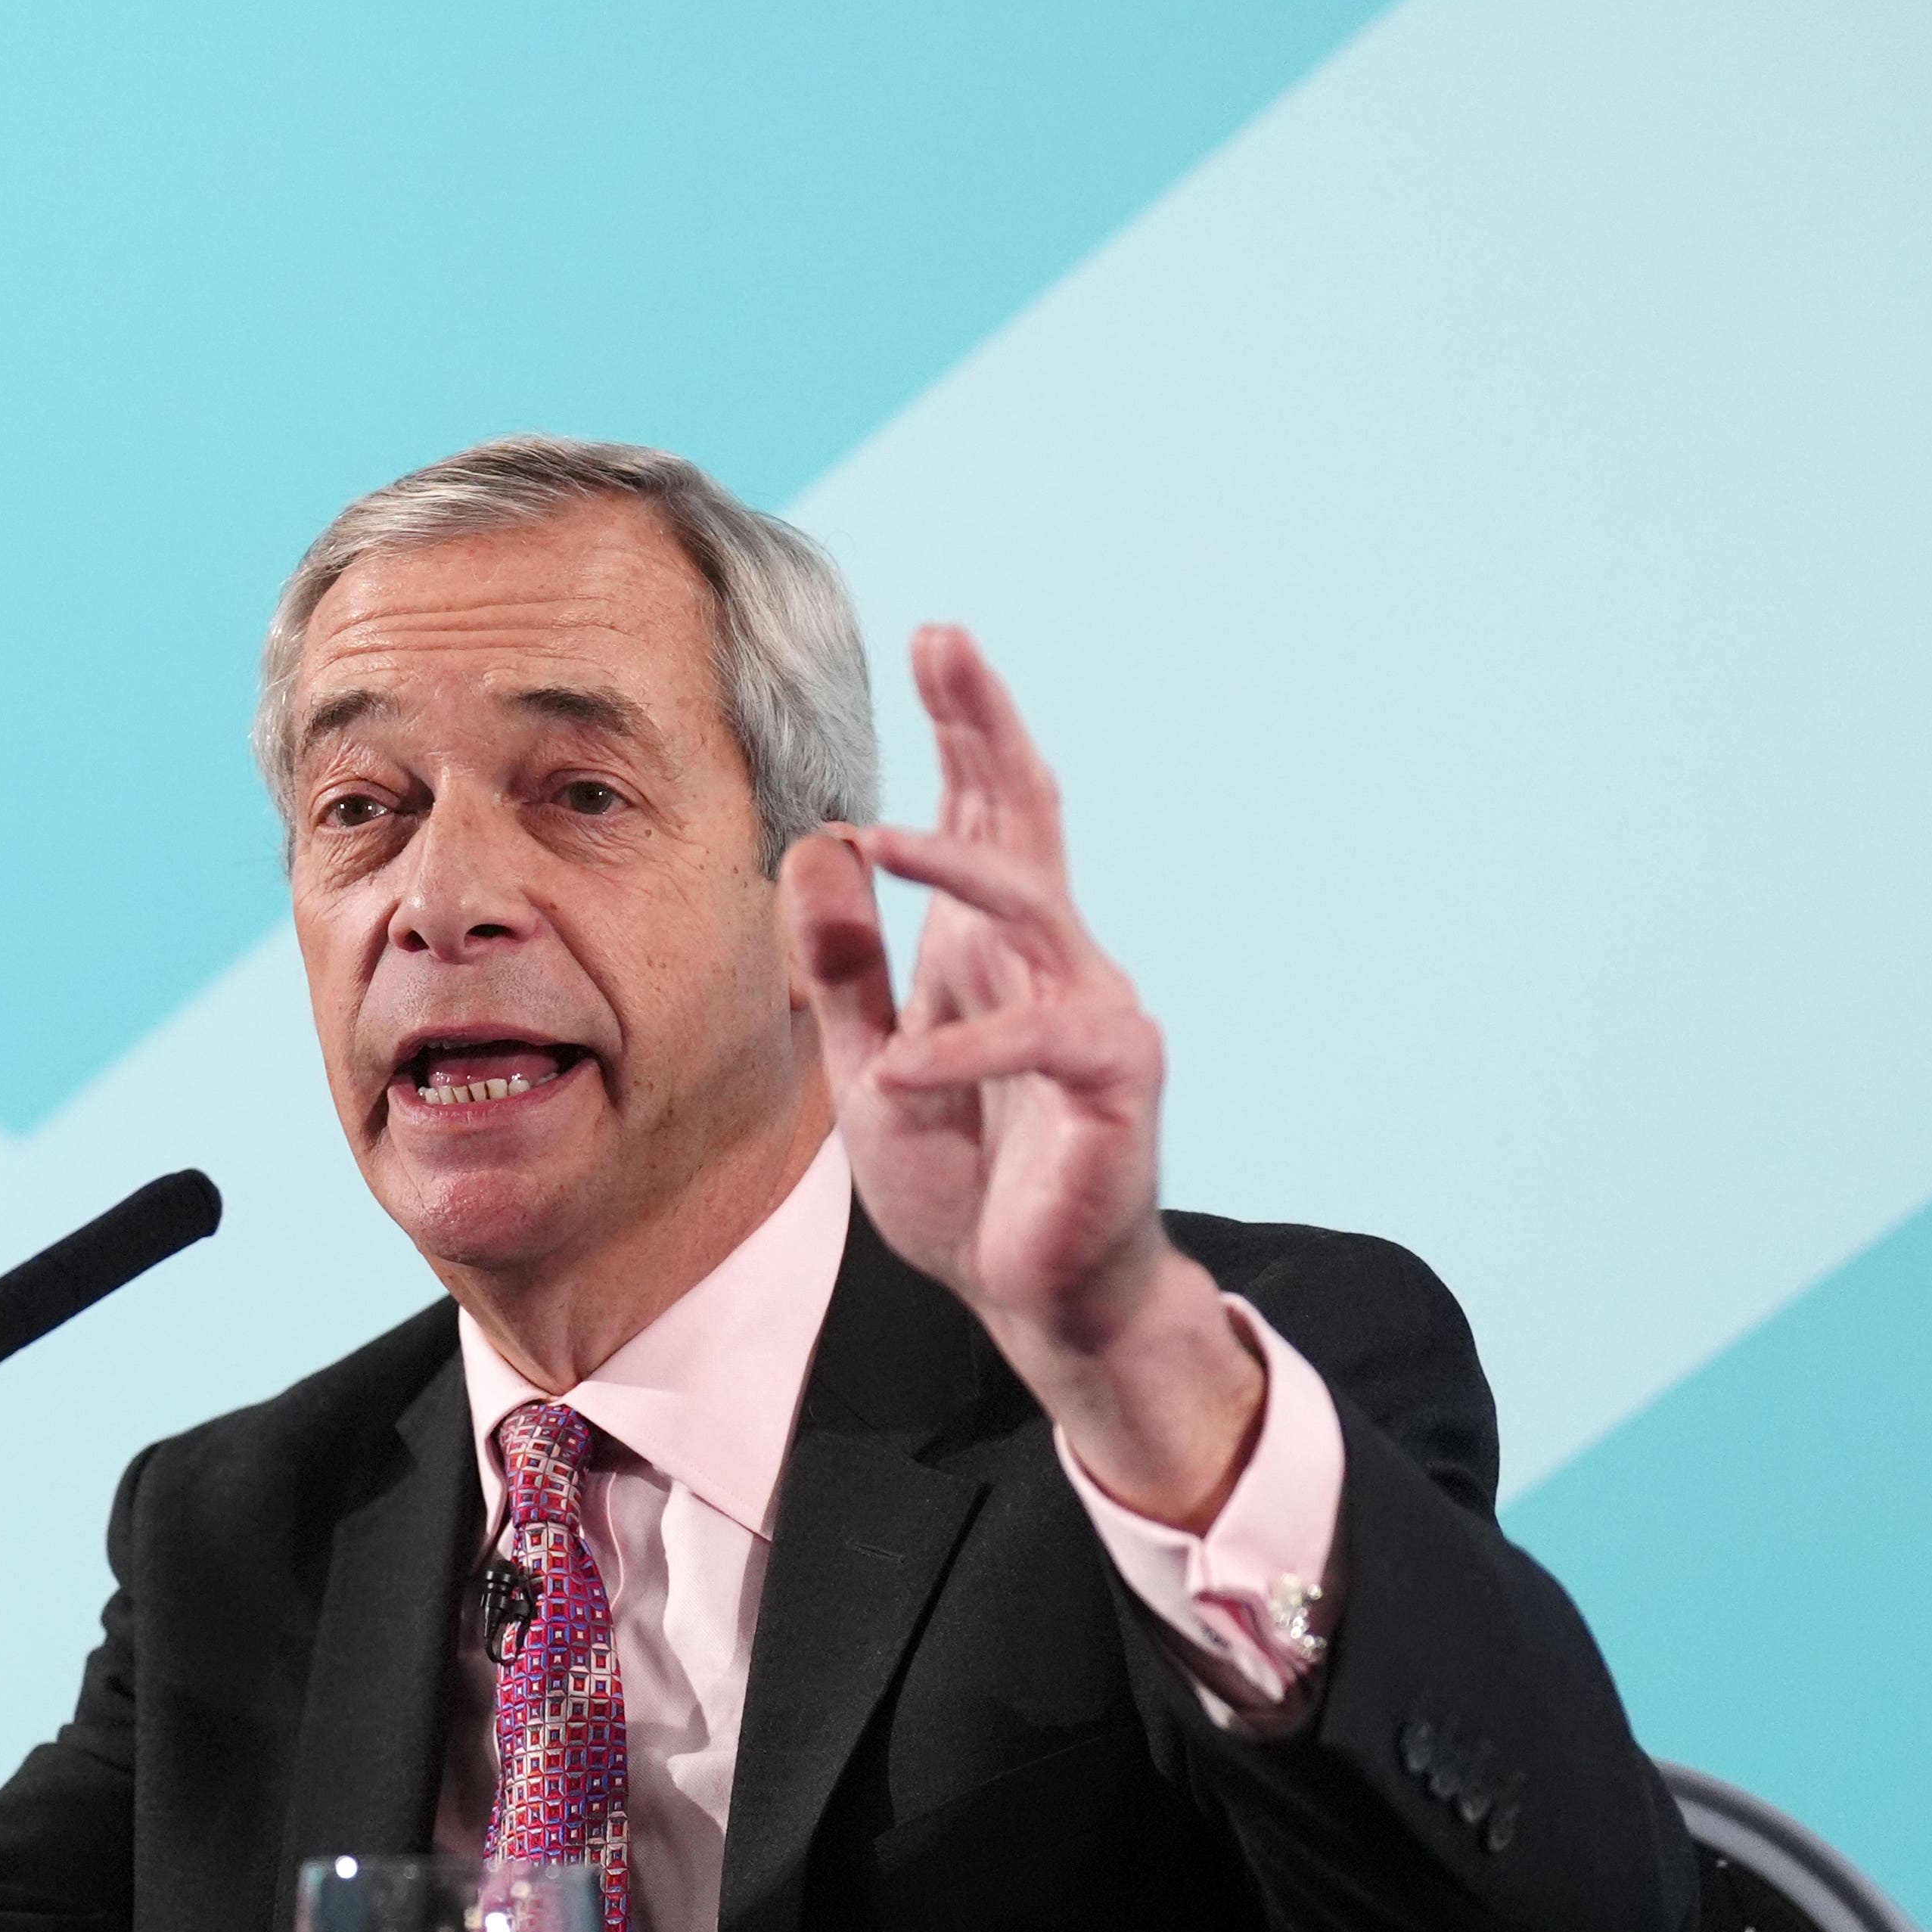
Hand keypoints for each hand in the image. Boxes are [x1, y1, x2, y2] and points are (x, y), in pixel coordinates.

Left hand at [779, 626, 1265, 1527]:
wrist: (1033, 1294)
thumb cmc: (965, 1179)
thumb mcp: (869, 1062)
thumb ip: (843, 966)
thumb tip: (816, 844)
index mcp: (996, 948)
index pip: (986, 814)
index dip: (966, 726)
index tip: (936, 637)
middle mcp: (1056, 958)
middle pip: (1025, 815)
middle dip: (986, 725)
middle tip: (945, 637)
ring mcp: (1095, 1010)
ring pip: (1029, 907)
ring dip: (953, 870)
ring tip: (873, 838)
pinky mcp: (1116, 1080)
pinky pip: (1032, 1043)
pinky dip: (960, 1055)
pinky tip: (903, 1073)